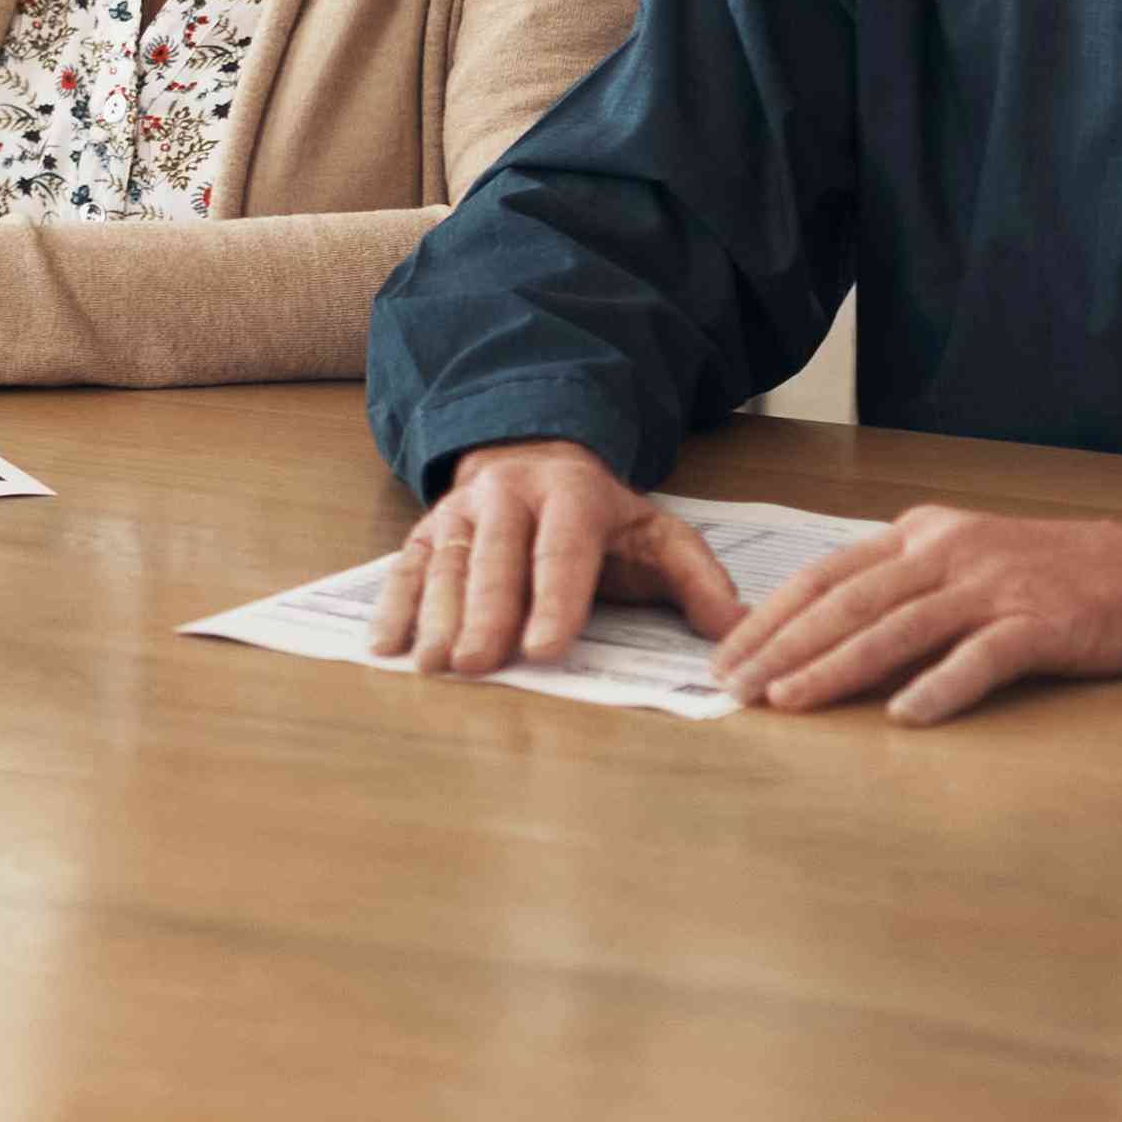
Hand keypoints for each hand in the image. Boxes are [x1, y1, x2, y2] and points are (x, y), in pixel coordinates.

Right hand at [370, 441, 747, 676]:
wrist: (534, 456)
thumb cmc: (602, 518)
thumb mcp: (659, 535)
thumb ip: (698, 580)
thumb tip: (736, 629)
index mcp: (572, 495)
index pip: (562, 550)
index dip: (555, 599)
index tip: (547, 648)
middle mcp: (507, 495)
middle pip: (494, 558)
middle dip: (484, 614)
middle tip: (477, 663)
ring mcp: (460, 512)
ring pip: (445, 565)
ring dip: (435, 617)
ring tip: (433, 665)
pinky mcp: (425, 531)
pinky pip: (405, 568)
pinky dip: (392, 606)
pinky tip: (384, 646)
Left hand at [710, 506, 1121, 722]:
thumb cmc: (1050, 575)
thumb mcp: (963, 564)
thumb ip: (901, 592)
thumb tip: (826, 644)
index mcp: (921, 533)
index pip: (827, 575)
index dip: (771, 616)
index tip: (726, 655)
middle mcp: (949, 551)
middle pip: (848, 601)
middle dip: (781, 646)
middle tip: (734, 687)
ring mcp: (994, 586)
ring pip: (897, 627)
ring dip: (836, 667)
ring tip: (790, 701)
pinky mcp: (1040, 622)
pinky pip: (981, 657)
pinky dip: (939, 686)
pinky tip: (904, 716)